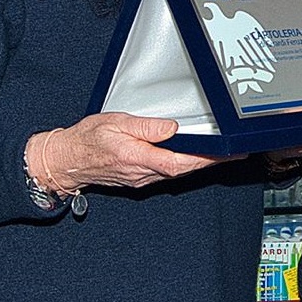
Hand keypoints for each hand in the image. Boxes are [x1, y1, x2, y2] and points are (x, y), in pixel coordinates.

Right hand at [27, 113, 223, 193]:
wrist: (66, 161)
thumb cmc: (87, 139)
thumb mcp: (115, 122)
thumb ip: (145, 126)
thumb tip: (172, 128)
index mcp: (136, 157)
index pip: (177, 162)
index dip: (203, 160)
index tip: (222, 153)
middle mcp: (141, 172)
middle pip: (183, 169)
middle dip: (210, 162)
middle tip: (234, 153)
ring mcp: (141, 179)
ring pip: (177, 173)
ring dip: (199, 164)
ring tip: (222, 154)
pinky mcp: (139, 179)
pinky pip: (166, 173)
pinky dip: (184, 166)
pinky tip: (195, 159)